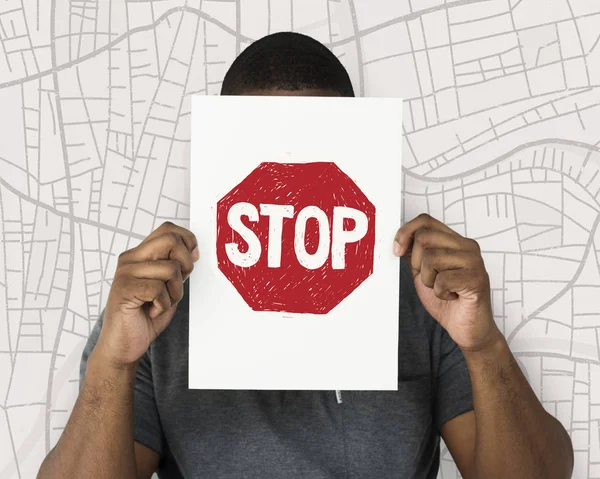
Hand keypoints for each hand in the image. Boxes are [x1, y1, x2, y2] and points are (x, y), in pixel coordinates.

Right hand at [95, 222, 198, 368]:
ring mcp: (125, 273)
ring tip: (159, 304)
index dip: (187, 240)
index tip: (194, 258)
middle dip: (185, 264)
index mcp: (140, 255)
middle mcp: (130, 259)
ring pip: (170, 269)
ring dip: (174, 293)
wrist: (123, 347)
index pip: (168, 229)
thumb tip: (194, 251)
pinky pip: (159, 289)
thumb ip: (176, 268)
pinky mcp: (124, 289)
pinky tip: (151, 311)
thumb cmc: (144, 318)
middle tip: (176, 284)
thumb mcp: (167, 287)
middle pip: (171, 240)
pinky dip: (163, 305)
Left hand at [394, 214, 500, 351]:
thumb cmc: (448, 301)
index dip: (405, 233)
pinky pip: (442, 280)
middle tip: (429, 279)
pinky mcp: (477, 279)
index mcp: (454, 241)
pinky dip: (440, 293)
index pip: (425, 221)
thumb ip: (414, 254)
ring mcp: (474, 262)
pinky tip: (453, 296)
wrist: (468, 328)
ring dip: (429, 280)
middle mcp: (467, 246)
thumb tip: (399, 238)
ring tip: (443, 288)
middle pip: (424, 237)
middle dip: (417, 262)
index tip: (397, 251)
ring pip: (431, 258)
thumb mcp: (423, 272)